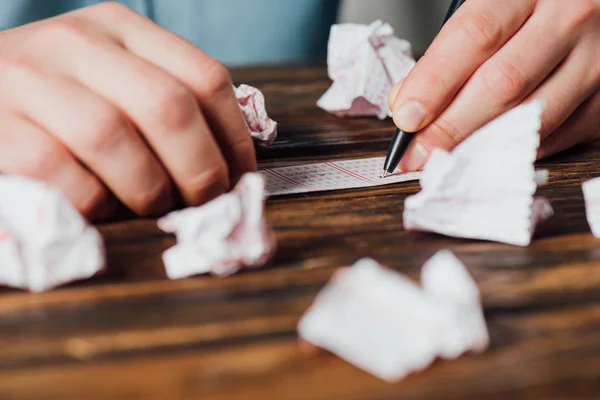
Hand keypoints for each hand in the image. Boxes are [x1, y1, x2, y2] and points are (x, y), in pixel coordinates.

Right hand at [0, 2, 255, 219]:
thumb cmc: (56, 99)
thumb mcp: (112, 78)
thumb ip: (162, 102)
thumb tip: (227, 163)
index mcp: (120, 28)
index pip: (204, 77)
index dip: (234, 138)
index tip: (240, 175)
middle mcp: (76, 43)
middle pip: (168, 107)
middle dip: (200, 169)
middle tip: (203, 201)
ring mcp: (29, 80)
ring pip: (114, 138)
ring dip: (148, 189)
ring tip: (151, 204)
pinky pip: (66, 177)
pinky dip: (97, 204)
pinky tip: (101, 205)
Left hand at [388, 0, 599, 170]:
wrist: (592, 7)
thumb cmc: (536, 6)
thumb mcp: (494, 6)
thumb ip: (451, 48)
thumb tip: (408, 102)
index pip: (475, 36)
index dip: (434, 82)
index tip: (405, 117)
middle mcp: (570, 19)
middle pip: (501, 84)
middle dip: (449, 127)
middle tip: (416, 153)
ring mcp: (596, 60)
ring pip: (529, 116)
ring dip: (478, 145)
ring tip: (445, 159)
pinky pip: (558, 134)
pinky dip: (515, 147)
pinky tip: (489, 148)